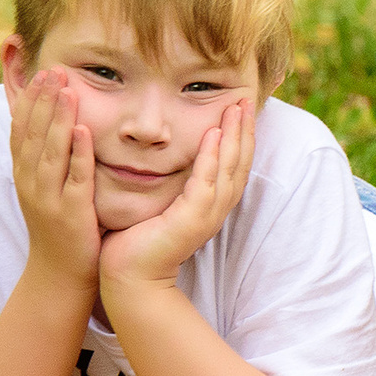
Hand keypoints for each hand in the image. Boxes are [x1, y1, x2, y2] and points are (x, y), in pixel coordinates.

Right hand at [9, 67, 100, 295]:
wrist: (60, 274)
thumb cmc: (59, 225)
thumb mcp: (45, 186)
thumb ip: (46, 155)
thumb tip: (51, 121)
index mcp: (24, 174)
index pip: (21, 129)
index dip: (29, 100)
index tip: (41, 72)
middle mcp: (30, 183)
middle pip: (33, 134)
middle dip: (43, 100)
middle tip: (54, 69)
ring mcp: (49, 198)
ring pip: (51, 152)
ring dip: (58, 119)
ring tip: (67, 90)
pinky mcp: (71, 212)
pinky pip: (75, 178)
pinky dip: (79, 154)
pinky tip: (85, 131)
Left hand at [99, 98, 255, 287]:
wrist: (129, 277)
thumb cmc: (138, 240)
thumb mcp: (161, 202)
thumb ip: (171, 180)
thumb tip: (165, 153)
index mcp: (211, 205)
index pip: (235, 164)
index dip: (241, 135)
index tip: (240, 107)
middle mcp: (216, 209)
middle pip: (240, 163)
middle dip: (244, 129)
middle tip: (246, 98)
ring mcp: (207, 215)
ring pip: (229, 169)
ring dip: (234, 136)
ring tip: (236, 108)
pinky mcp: (191, 220)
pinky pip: (206, 182)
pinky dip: (212, 158)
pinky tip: (213, 135)